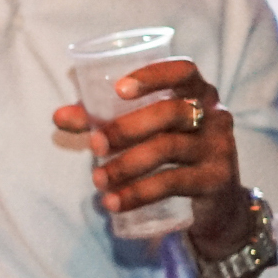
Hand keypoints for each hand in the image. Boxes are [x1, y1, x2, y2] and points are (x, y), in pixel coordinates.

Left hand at [49, 58, 250, 248]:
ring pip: (167, 147)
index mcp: (198, 93)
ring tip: (98, 180)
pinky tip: (115, 202)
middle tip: (94, 146)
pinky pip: (173, 182)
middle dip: (125, 128)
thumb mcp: (145, 133)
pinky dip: (138, 193)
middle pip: (169, 112)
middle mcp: (215, 115)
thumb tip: (58, 117)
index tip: (119, 88)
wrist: (218, 206)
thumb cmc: (173, 155)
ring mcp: (219, 147)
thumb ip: (103, 120)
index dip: (153, 76)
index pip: (183, 71)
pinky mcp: (216, 179)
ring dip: (125, 165)